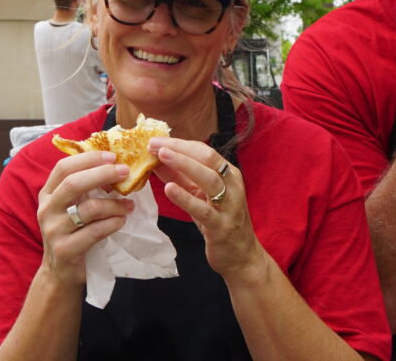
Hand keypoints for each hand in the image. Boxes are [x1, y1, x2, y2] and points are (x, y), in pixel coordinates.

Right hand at [35, 150, 135, 287]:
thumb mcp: (69, 207)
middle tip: (125, 171)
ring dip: (114, 204)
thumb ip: (83, 189)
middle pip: (73, 183)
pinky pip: (94, 232)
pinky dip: (112, 224)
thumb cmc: (71, 233)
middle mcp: (47, 209)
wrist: (59, 272)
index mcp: (47, 194)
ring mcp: (53, 230)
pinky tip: (121, 221)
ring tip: (129, 204)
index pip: (63, 167)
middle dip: (103, 174)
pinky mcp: (65, 249)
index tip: (112, 156)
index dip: (88, 159)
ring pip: (88, 209)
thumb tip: (114, 165)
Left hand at [150, 136, 265, 282]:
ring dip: (184, 165)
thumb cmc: (219, 220)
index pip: (203, 151)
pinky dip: (185, 198)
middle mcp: (232, 185)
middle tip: (154, 144)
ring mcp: (229, 205)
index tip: (155, 139)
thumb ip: (180, 177)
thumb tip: (156, 160)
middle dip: (179, 148)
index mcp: (228, 174)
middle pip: (208, 159)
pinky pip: (202, 209)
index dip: (178, 143)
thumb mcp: (199, 195)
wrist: (241, 256)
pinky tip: (169, 189)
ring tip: (161, 156)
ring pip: (209, 179)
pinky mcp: (221, 226)